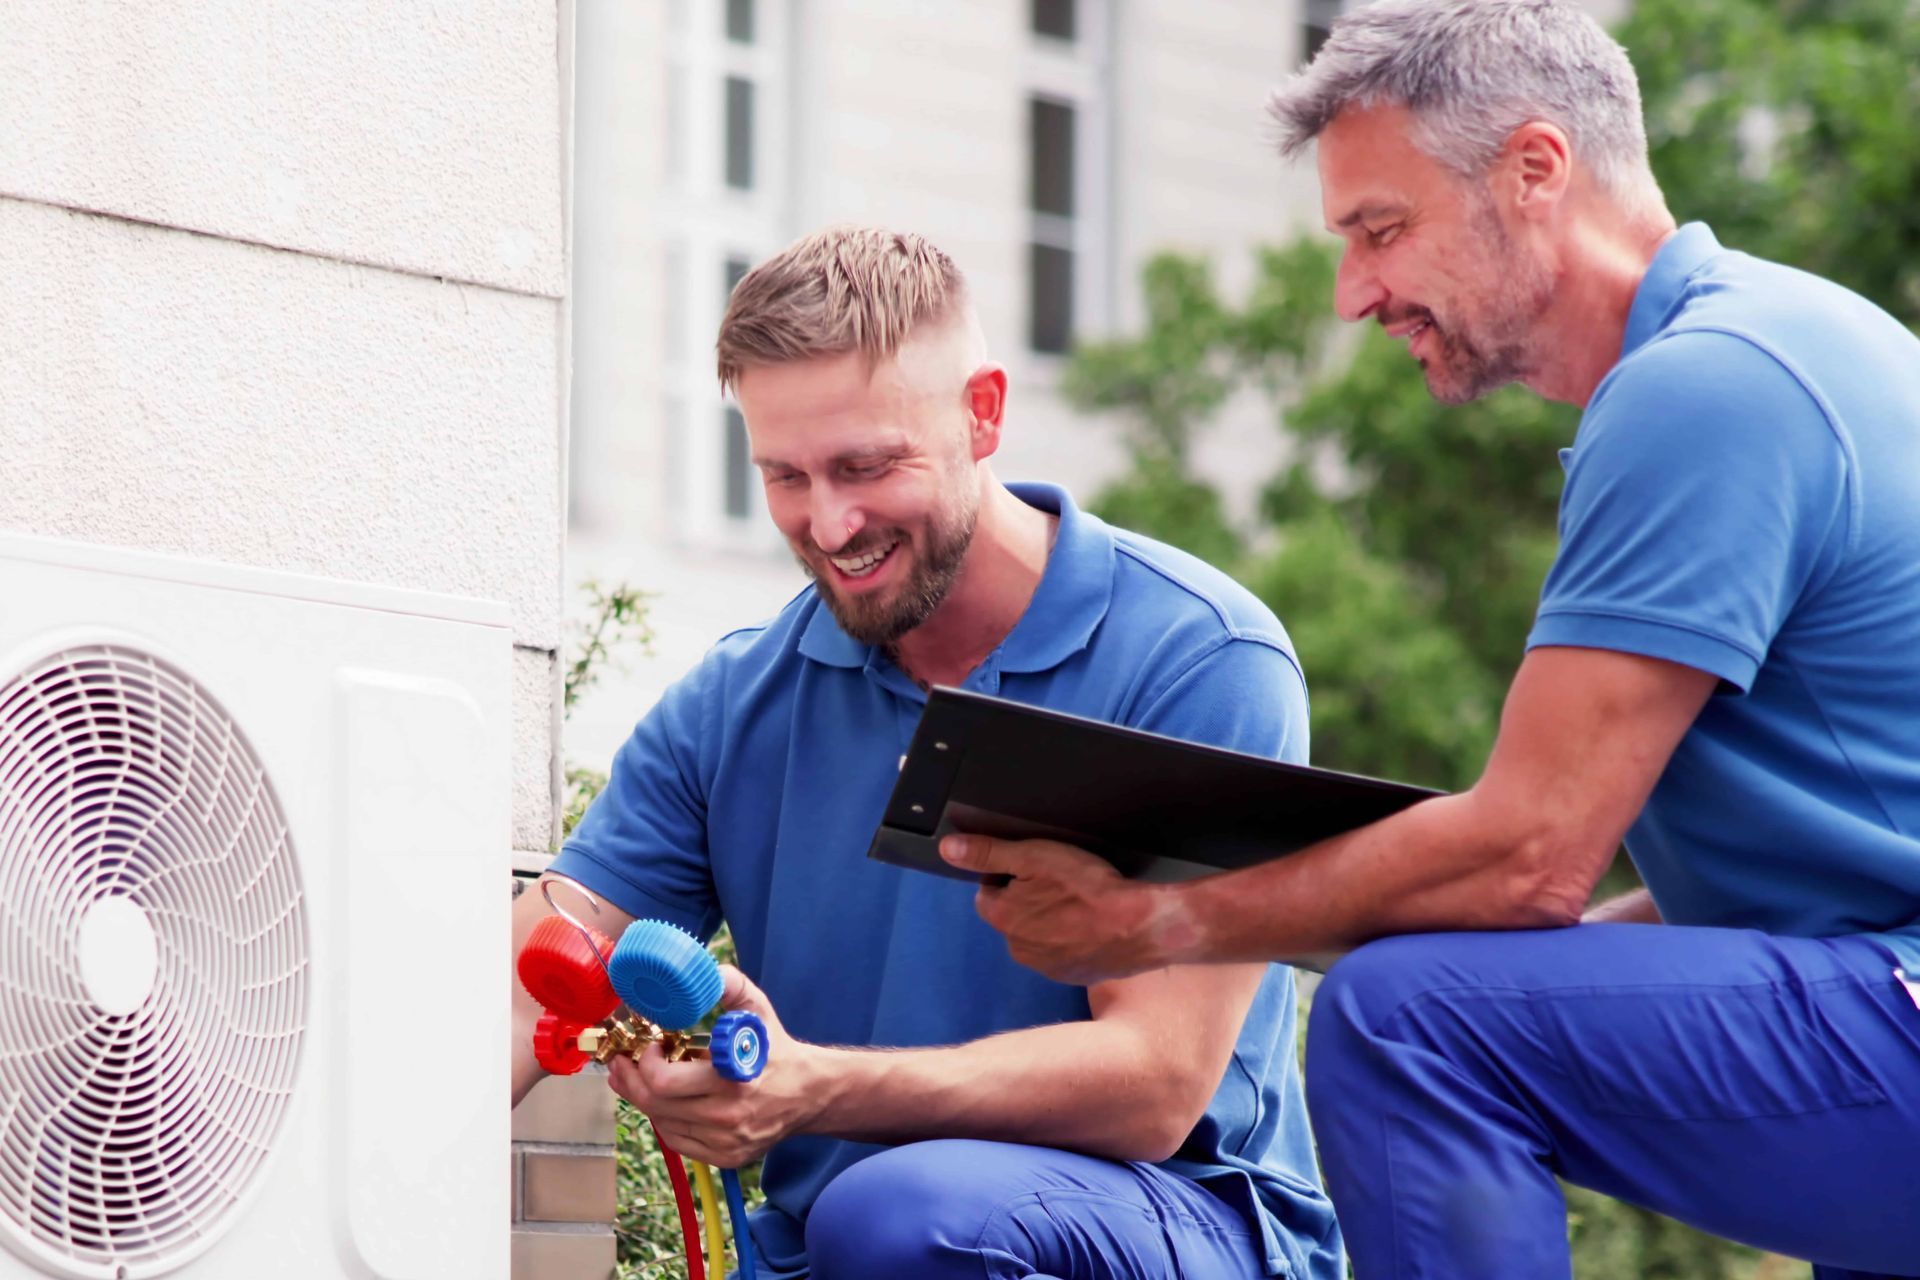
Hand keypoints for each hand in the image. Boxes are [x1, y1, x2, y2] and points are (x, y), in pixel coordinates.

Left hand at [605, 965, 819, 1167]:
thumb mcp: (757, 1010)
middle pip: (655, 1105)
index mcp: (733, 1080)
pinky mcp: (724, 1156)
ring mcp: (725, 1142)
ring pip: (662, 1123)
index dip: (646, 1063)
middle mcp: (727, 1117)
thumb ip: (730, 986)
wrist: (808, 1093)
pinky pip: (677, 1140)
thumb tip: (704, 971)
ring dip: (643, 1099)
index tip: (650, 1044)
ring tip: (636, 1078)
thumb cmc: (776, 1048)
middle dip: (631, 1080)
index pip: (665, 1083)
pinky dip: (663, 1119)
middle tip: (622, 1063)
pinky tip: (662, 1101)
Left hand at [940, 835, 1183, 984]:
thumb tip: (947, 849)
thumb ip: (988, 852)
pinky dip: (1072, 939)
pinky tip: (1093, 924)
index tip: (1035, 869)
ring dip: (1050, 921)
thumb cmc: (1087, 887)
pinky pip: (1063, 953)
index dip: (1007, 876)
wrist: (1141, 926)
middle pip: (1013, 916)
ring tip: (1080, 902)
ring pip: (1038, 936)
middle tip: (1061, 883)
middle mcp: (1018, 950)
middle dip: (1028, 900)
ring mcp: (1047, 968)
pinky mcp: (1075, 977)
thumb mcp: (1034, 856)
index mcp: (1003, 919)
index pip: (987, 893)